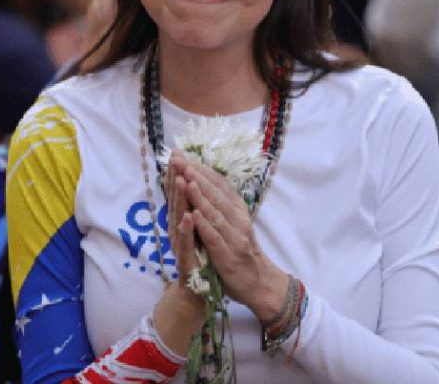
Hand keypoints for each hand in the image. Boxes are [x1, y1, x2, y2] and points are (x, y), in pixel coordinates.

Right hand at [151, 152, 205, 354]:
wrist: (197, 294)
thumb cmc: (199, 260)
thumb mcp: (197, 230)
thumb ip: (192, 209)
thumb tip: (192, 185)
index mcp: (181, 221)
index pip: (178, 194)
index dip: (177, 173)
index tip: (177, 153)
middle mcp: (177, 231)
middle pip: (175, 201)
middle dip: (174, 179)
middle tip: (174, 158)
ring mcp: (180, 246)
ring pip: (179, 219)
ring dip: (179, 199)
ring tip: (180, 179)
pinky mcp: (187, 261)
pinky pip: (187, 244)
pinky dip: (188, 230)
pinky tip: (189, 217)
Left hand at [171, 155, 289, 322]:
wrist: (258, 282)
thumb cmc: (240, 250)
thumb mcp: (234, 222)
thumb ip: (221, 204)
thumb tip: (203, 180)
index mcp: (237, 209)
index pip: (219, 184)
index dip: (201, 169)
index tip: (183, 155)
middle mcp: (238, 219)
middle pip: (216, 194)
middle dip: (196, 176)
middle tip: (180, 161)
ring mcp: (234, 236)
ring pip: (215, 212)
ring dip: (200, 196)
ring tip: (186, 180)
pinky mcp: (228, 255)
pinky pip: (215, 237)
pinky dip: (205, 225)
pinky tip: (194, 214)